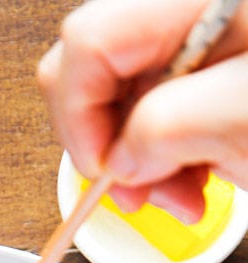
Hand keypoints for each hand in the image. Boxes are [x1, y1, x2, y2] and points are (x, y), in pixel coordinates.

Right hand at [37, 0, 247, 220]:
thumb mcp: (241, 117)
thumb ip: (166, 129)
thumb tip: (118, 158)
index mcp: (190, 2)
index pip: (89, 42)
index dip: (78, 114)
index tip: (101, 169)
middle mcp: (180, 14)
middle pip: (91, 73)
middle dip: (105, 145)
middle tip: (137, 191)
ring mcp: (184, 44)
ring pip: (115, 103)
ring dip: (135, 163)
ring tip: (180, 195)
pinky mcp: (191, 74)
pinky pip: (146, 116)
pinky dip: (159, 159)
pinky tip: (190, 178)